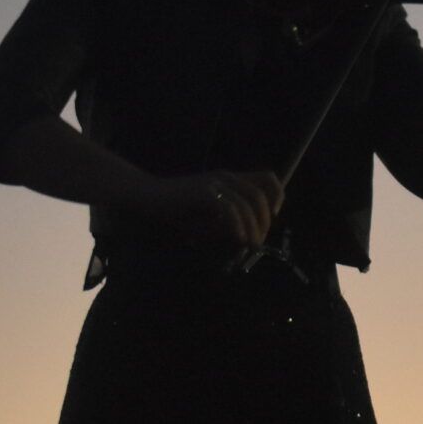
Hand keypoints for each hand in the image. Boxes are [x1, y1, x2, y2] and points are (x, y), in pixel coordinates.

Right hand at [156, 170, 282, 247]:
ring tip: (251, 246)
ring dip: (253, 227)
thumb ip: (226, 223)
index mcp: (228, 179)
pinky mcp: (203, 192)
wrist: (145, 199)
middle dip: (264, 221)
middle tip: (258, 242)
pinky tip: (238, 239)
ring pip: (246, 203)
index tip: (274, 216)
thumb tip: (246, 238)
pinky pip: (229, 208)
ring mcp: (214, 183)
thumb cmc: (175, 211)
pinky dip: (237, 224)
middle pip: (259, 196)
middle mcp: (225, 177)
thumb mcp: (206, 218)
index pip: (266, 178)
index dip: (277, 196)